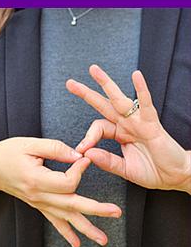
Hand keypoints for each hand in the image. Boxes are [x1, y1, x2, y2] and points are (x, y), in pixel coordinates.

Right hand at [0, 137, 121, 246]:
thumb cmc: (7, 153)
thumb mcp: (29, 144)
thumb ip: (56, 148)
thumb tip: (79, 154)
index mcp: (36, 179)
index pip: (67, 182)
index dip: (80, 169)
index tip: (84, 158)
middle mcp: (38, 195)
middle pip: (71, 205)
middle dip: (96, 209)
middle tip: (116, 212)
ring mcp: (38, 203)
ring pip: (65, 218)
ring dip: (86, 229)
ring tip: (103, 239)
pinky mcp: (38, 205)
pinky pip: (54, 222)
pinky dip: (66, 234)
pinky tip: (77, 244)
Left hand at [67, 65, 190, 192]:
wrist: (176, 176)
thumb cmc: (153, 171)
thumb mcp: (124, 169)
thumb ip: (107, 161)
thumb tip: (87, 153)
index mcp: (119, 134)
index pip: (97, 127)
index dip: (87, 137)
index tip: (82, 150)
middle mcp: (127, 124)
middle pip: (103, 104)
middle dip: (87, 93)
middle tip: (70, 83)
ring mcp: (139, 122)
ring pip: (120, 99)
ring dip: (106, 84)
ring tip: (93, 70)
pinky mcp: (153, 124)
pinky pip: (146, 104)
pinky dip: (141, 89)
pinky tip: (136, 75)